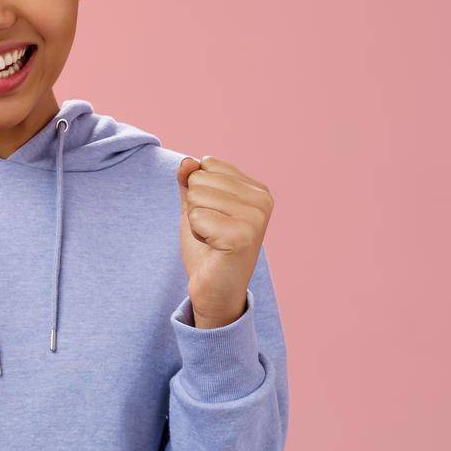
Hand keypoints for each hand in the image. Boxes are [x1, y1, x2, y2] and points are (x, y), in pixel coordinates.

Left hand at [177, 155, 272, 328]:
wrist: (214, 289)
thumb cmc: (208, 247)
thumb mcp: (195, 207)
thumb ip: (190, 181)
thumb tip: (187, 161)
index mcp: (257, 189)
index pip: (207, 164)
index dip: (198, 193)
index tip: (213, 217)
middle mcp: (263, 199)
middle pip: (199, 179)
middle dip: (195, 207)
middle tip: (211, 232)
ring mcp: (256, 218)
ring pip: (196, 196)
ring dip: (195, 222)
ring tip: (212, 239)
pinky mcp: (242, 236)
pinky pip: (196, 217)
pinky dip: (196, 234)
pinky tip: (213, 247)